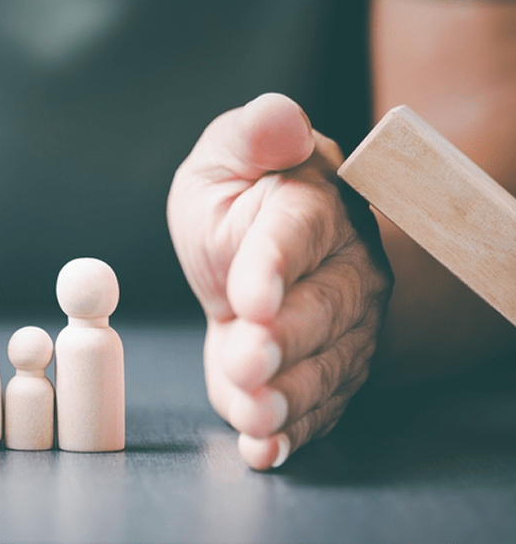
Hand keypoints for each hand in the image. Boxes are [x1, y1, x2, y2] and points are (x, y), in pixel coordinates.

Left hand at [167, 94, 391, 469]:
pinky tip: (262, 448)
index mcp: (308, 208)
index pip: (298, 234)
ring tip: (253, 415)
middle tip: (248, 360)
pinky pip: (316, 408)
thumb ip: (252, 136)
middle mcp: (340, 271)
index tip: (248, 296)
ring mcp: (340, 328)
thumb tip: (278, 117)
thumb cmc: (238, 199)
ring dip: (288, 396)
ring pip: (325, 366)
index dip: (275, 265)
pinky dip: (290, 433)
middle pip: (323, 308)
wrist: (250, 254)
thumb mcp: (225, 157)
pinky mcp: (321, 373)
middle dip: (285, 340)